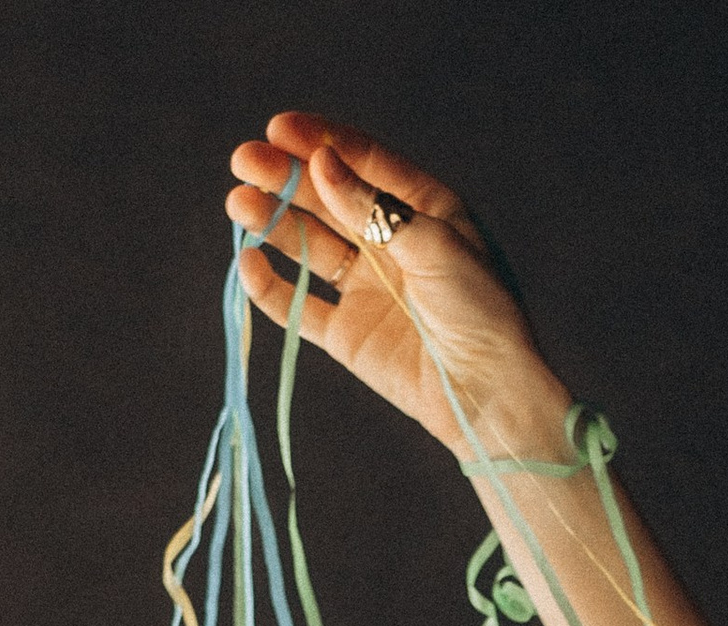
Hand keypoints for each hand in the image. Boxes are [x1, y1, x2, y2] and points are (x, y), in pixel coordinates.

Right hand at [226, 113, 564, 457]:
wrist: (488, 396)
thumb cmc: (480, 313)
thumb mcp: (434, 245)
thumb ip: (374, 208)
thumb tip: (320, 163)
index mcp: (423, 211)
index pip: (364, 163)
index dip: (321, 142)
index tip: (279, 128)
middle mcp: (391, 244)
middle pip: (328, 198)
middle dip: (285, 177)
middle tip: (245, 160)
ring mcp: (367, 288)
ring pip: (309, 245)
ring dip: (273, 221)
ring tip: (239, 203)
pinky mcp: (348, 334)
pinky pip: (300, 305)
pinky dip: (272, 286)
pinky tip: (250, 260)